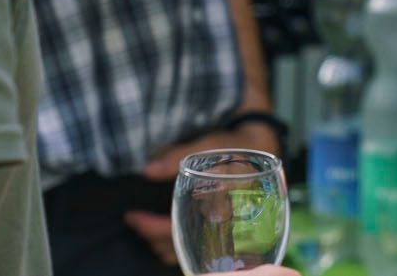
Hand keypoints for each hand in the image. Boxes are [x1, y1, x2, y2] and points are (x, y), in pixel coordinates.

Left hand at [125, 124, 285, 265]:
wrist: (264, 147)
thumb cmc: (237, 146)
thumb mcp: (211, 145)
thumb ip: (179, 158)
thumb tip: (148, 170)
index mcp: (219, 208)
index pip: (175, 230)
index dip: (149, 228)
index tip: (131, 217)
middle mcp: (223, 225)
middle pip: (178, 246)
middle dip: (152, 237)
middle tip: (134, 222)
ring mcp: (227, 231)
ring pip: (188, 251)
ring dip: (164, 243)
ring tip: (147, 229)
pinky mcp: (228, 230)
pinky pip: (199, 248)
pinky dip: (180, 242)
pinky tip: (170, 231)